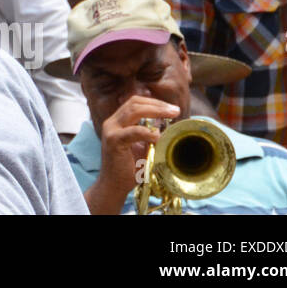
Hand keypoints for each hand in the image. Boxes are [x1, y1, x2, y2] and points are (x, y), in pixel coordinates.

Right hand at [89, 95, 180, 211]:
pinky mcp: (113, 141)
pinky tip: (158, 136)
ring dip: (155, 111)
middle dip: (157, 104)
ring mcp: (111, 130)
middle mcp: (112, 122)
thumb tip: (167, 125)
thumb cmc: (130, 168)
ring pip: (133, 110)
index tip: (171, 108)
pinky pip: (133, 132)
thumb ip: (150, 134)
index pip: (135, 103)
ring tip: (171, 115)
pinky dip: (147, 132)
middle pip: (134, 102)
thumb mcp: (142, 147)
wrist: (114, 185)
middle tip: (175, 110)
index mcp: (117, 122)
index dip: (154, 102)